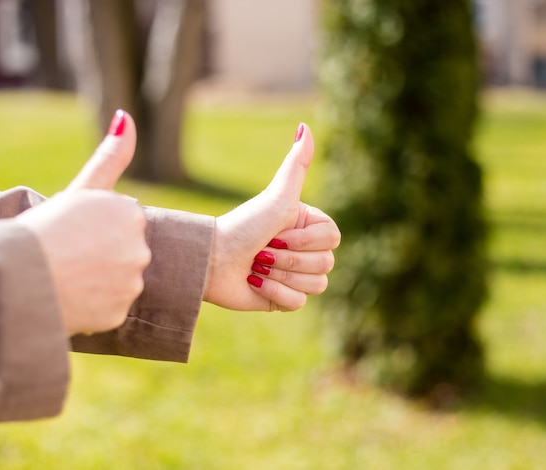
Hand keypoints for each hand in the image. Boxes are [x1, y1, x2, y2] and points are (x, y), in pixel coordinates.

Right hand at [17, 111, 150, 334]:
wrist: (20, 275)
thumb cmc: (46, 227)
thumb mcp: (81, 188)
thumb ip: (111, 157)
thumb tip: (129, 118)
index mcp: (132, 214)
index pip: (122, 224)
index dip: (95, 230)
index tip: (74, 234)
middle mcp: (141, 247)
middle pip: (124, 252)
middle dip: (103, 255)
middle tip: (70, 257)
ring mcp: (132, 282)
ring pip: (119, 281)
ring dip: (100, 281)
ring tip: (68, 276)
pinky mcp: (121, 312)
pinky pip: (111, 308)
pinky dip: (95, 306)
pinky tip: (73, 297)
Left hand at [204, 123, 340, 311]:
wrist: (212, 259)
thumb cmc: (244, 226)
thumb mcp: (277, 197)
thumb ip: (296, 164)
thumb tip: (304, 126)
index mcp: (307, 226)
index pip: (333, 240)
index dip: (306, 241)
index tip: (277, 233)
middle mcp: (305, 250)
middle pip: (325, 264)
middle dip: (288, 259)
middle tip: (262, 251)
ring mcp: (295, 275)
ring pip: (316, 285)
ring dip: (281, 275)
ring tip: (257, 266)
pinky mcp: (284, 298)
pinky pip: (299, 303)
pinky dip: (275, 293)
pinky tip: (256, 284)